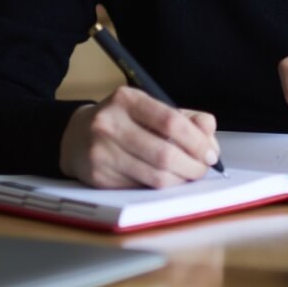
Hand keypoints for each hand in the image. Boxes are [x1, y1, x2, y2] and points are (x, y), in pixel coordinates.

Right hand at [58, 85, 220, 187]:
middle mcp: (109, 124)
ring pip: (154, 176)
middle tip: (203, 169)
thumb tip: (209, 134)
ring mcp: (101, 152)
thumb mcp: (151, 109)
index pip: (170, 121)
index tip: (210, 153)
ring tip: (188, 176)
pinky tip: (165, 180)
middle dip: (192, 166)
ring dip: (180, 180)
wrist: (76, 136)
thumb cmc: (124, 122)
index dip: (197, 141)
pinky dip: (160, 188)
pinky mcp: (98, 177)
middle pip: (164, 153)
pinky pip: (141, 188)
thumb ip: (185, 118)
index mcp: (127, 99)